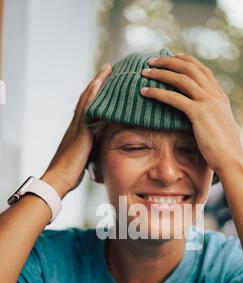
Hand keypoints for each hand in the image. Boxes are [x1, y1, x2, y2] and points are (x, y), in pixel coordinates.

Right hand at [41, 63, 111, 197]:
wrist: (59, 178)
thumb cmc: (69, 174)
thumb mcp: (85, 159)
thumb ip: (92, 151)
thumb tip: (99, 153)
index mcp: (77, 132)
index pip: (88, 108)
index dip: (95, 95)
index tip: (104, 83)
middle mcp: (76, 125)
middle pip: (87, 98)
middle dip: (98, 83)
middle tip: (109, 68)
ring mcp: (77, 126)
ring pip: (87, 99)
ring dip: (97, 82)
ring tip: (108, 69)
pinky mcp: (80, 131)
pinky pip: (87, 108)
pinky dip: (93, 94)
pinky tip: (100, 83)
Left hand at [140, 53, 242, 174]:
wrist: (232, 160)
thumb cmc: (225, 151)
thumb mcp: (222, 128)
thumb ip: (215, 118)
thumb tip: (209, 120)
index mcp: (221, 97)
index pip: (202, 71)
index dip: (187, 61)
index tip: (173, 56)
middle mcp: (215, 95)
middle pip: (190, 68)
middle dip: (169, 61)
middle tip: (152, 60)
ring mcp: (208, 103)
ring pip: (180, 79)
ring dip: (160, 72)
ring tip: (144, 72)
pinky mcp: (199, 113)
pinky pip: (173, 98)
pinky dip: (157, 92)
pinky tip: (145, 92)